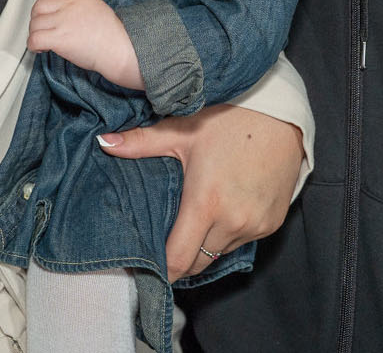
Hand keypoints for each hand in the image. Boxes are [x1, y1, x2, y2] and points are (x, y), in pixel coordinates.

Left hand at [27, 0, 141, 89]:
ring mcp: (63, 21)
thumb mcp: (97, 8)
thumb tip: (64, 14)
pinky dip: (33, 45)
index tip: (46, 10)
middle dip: (36, 18)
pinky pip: (34, 39)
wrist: (120, 49)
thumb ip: (79, 6)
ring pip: (35, 23)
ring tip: (43, 41)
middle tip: (42, 28)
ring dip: (35, 33)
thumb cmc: (113, 36)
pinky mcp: (59, 38)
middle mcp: (70, 5)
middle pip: (39, 5)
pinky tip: (41, 49)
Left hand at [98, 105, 301, 278]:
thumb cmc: (228, 119)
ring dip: (207, 243)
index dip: (162, 269)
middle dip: (182, 258)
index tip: (150, 266)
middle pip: (199, 262)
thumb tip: (102, 142)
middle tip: (169, 242)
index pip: (180, 260)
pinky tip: (225, 209)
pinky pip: (244, 240)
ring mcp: (256, 225)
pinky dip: (231, 232)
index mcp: (206, 203)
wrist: (280, 113)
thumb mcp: (181, 130)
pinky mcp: (273, 222)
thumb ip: (140, 143)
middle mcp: (233, 221)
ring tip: (198, 218)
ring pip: (221, 251)